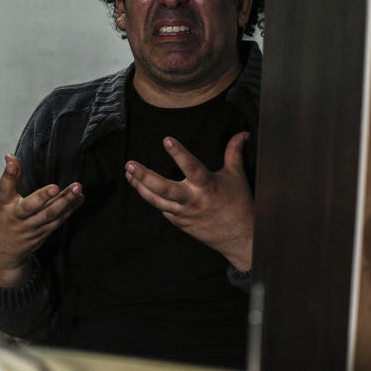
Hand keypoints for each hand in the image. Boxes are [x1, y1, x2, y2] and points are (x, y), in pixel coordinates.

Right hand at [0, 155, 83, 287]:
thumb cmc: (2, 220)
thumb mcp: (1, 201)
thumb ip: (10, 180)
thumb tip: (10, 157)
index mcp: (3, 206)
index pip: (4, 189)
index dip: (8, 176)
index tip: (11, 163)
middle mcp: (17, 218)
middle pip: (30, 207)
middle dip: (43, 196)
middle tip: (55, 186)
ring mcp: (31, 228)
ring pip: (49, 214)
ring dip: (65, 201)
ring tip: (77, 188)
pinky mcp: (43, 233)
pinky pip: (58, 220)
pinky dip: (69, 209)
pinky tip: (79, 198)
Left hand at [124, 132, 253, 270]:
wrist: (241, 237)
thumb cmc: (239, 204)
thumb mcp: (237, 176)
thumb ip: (234, 153)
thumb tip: (242, 133)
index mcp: (208, 186)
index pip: (191, 167)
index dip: (179, 153)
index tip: (166, 139)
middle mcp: (193, 200)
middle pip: (163, 189)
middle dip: (144, 176)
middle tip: (129, 164)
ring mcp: (184, 214)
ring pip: (156, 201)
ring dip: (140, 187)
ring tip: (128, 173)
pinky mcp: (179, 223)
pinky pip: (162, 209)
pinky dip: (152, 198)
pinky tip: (143, 188)